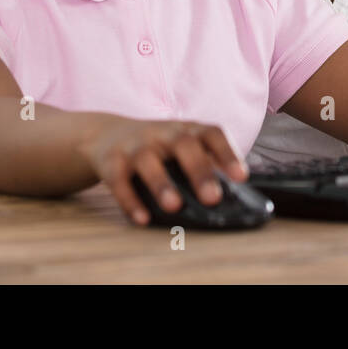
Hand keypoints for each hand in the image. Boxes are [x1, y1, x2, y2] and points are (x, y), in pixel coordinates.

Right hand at [78, 119, 245, 226]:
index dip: (227, 153)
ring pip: (148, 161)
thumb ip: (205, 164)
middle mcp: (162, 133)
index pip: (211, 134)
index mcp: (186, 130)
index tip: (241, 176)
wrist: (106, 135)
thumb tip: (235, 198)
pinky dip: (130, 200)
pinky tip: (142, 218)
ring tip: (175, 207)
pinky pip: (118, 181)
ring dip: (162, 184)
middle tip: (212, 199)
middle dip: (199, 171)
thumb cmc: (157, 147)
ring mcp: (135, 146)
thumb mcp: (181, 145)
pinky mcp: (111, 162)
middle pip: (183, 144)